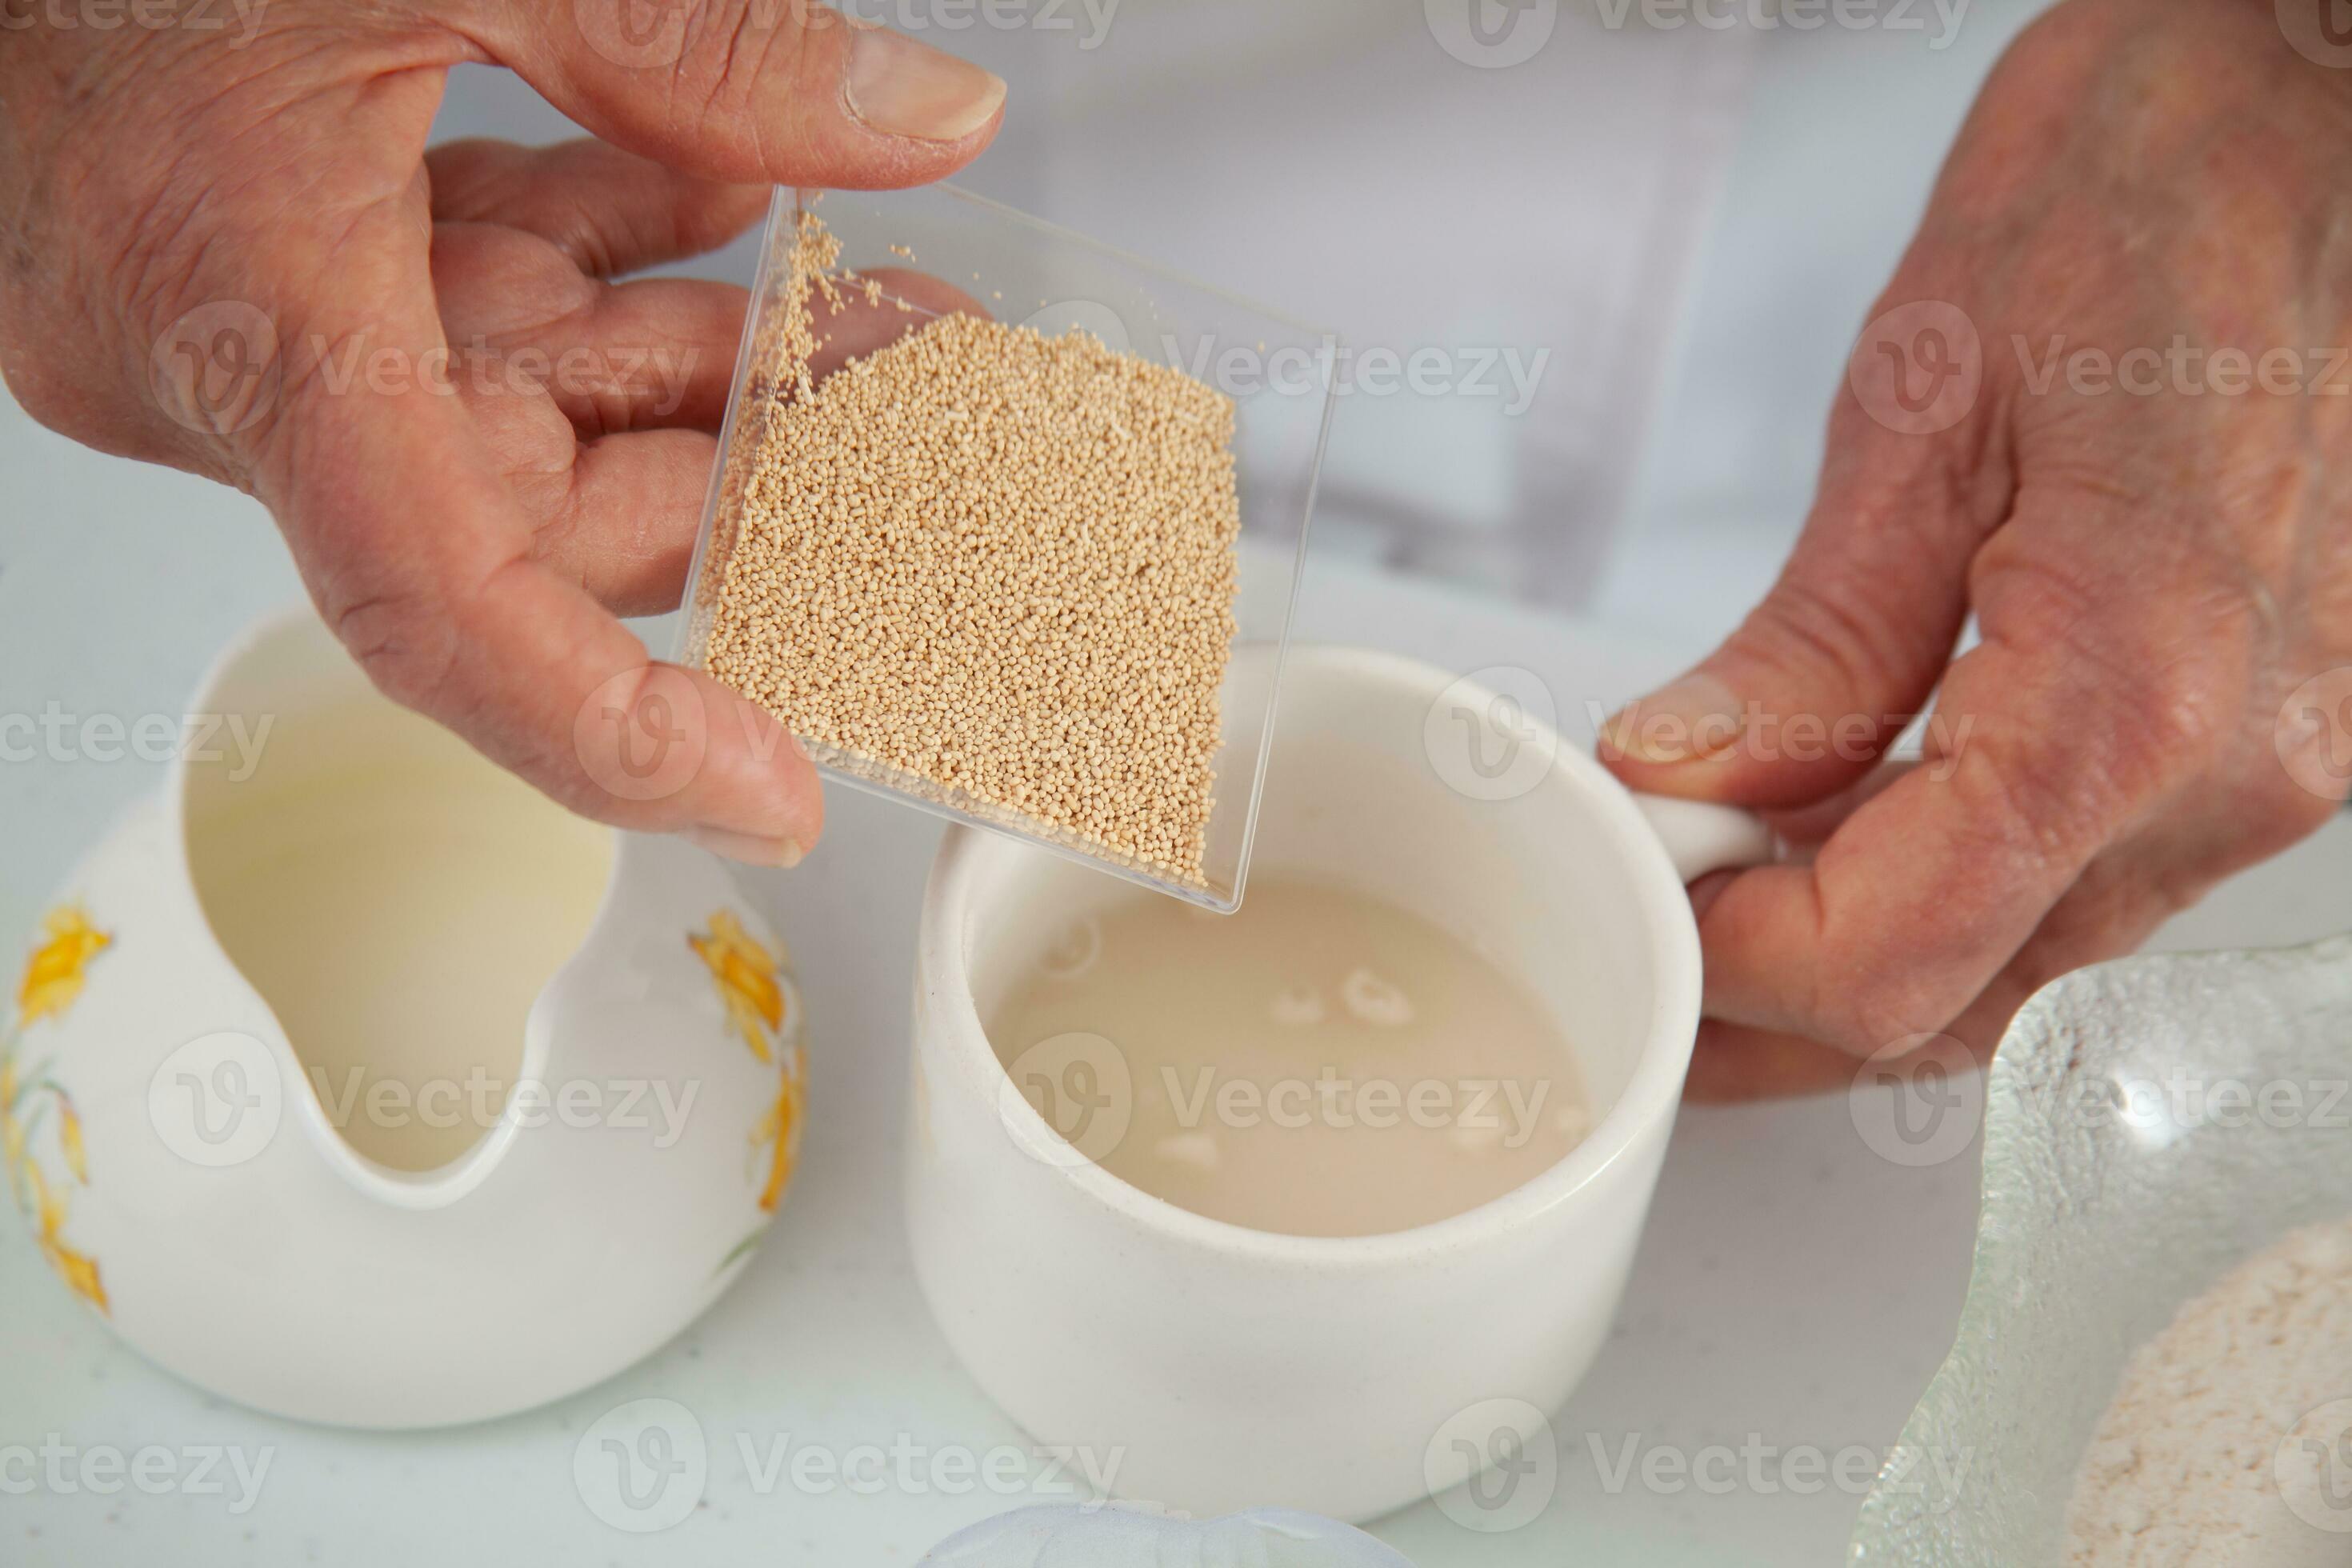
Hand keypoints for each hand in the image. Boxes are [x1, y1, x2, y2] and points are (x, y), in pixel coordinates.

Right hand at [0, 0, 1005, 864]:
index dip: (613, 734)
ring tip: (866, 301)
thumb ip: (694, 48)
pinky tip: (725, 195)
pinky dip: (597, 263)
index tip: (765, 799)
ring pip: (518, 404)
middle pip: (534, 503)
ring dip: (695, 355)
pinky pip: (460, 309)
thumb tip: (925, 118)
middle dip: (746, 461)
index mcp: (254, 315)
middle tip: (916, 387)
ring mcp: (242, 313)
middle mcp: (234, 358)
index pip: (441, 612)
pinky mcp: (256, 253)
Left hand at [1602, 0, 2351, 1101]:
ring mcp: (2278, 764)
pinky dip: (1962, 892)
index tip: (1637, 914)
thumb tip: (1687, 780)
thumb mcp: (1933, 396)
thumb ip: (1816, 640)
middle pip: (1963, 1000)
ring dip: (1867, 961)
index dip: (1733, 975)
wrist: (2337, 104)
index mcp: (2131, 693)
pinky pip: (2097, 879)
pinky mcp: (2282, 731)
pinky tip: (1858, 842)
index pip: (1894, 958)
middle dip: (1781, 1005)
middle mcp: (2235, 769)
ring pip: (2035, 964)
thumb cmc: (2163, 183)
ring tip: (1723, 906)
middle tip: (1647, 947)